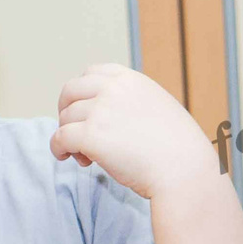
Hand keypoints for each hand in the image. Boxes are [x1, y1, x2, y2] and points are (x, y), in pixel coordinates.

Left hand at [52, 64, 216, 200]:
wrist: (184, 171)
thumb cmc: (179, 150)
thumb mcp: (160, 109)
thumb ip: (133, 103)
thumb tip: (112, 116)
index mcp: (131, 80)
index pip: (92, 73)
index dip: (83, 93)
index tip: (86, 111)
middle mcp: (113, 89)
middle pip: (70, 91)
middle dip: (66, 110)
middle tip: (75, 132)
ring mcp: (100, 111)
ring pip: (65, 119)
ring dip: (68, 136)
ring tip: (86, 156)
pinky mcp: (90, 136)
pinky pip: (59, 138)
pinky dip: (58, 149)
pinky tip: (68, 157)